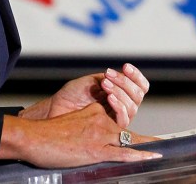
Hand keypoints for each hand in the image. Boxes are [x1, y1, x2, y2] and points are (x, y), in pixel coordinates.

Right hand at [0, 103, 161, 167]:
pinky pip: (123, 153)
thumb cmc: (47, 134)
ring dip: (148, 145)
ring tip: (163, 148)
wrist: (34, 137)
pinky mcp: (96, 150)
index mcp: (94, 112)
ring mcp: (100, 135)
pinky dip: (140, 155)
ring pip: (129, 139)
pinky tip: (152, 156)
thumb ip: (85, 125)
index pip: (118, 116)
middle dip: (145, 137)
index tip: (143, 130)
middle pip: (127, 127)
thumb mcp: (71, 122)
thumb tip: (91, 138)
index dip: (132, 121)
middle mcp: (100, 120)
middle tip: (163, 141)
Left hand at [20, 63, 149, 128]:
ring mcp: (116, 117)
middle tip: (109, 75)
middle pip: (138, 95)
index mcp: (119, 92)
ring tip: (105, 84)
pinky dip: (119, 106)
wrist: (56, 108)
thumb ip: (109, 79)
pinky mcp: (110, 129)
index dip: (136, 76)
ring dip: (120, 92)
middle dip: (125, 82)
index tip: (126, 67)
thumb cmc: (72, 95)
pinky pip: (123, 119)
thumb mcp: (92, 81)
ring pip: (132, 106)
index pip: (139, 86)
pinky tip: (109, 97)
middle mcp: (121, 105)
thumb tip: (122, 76)